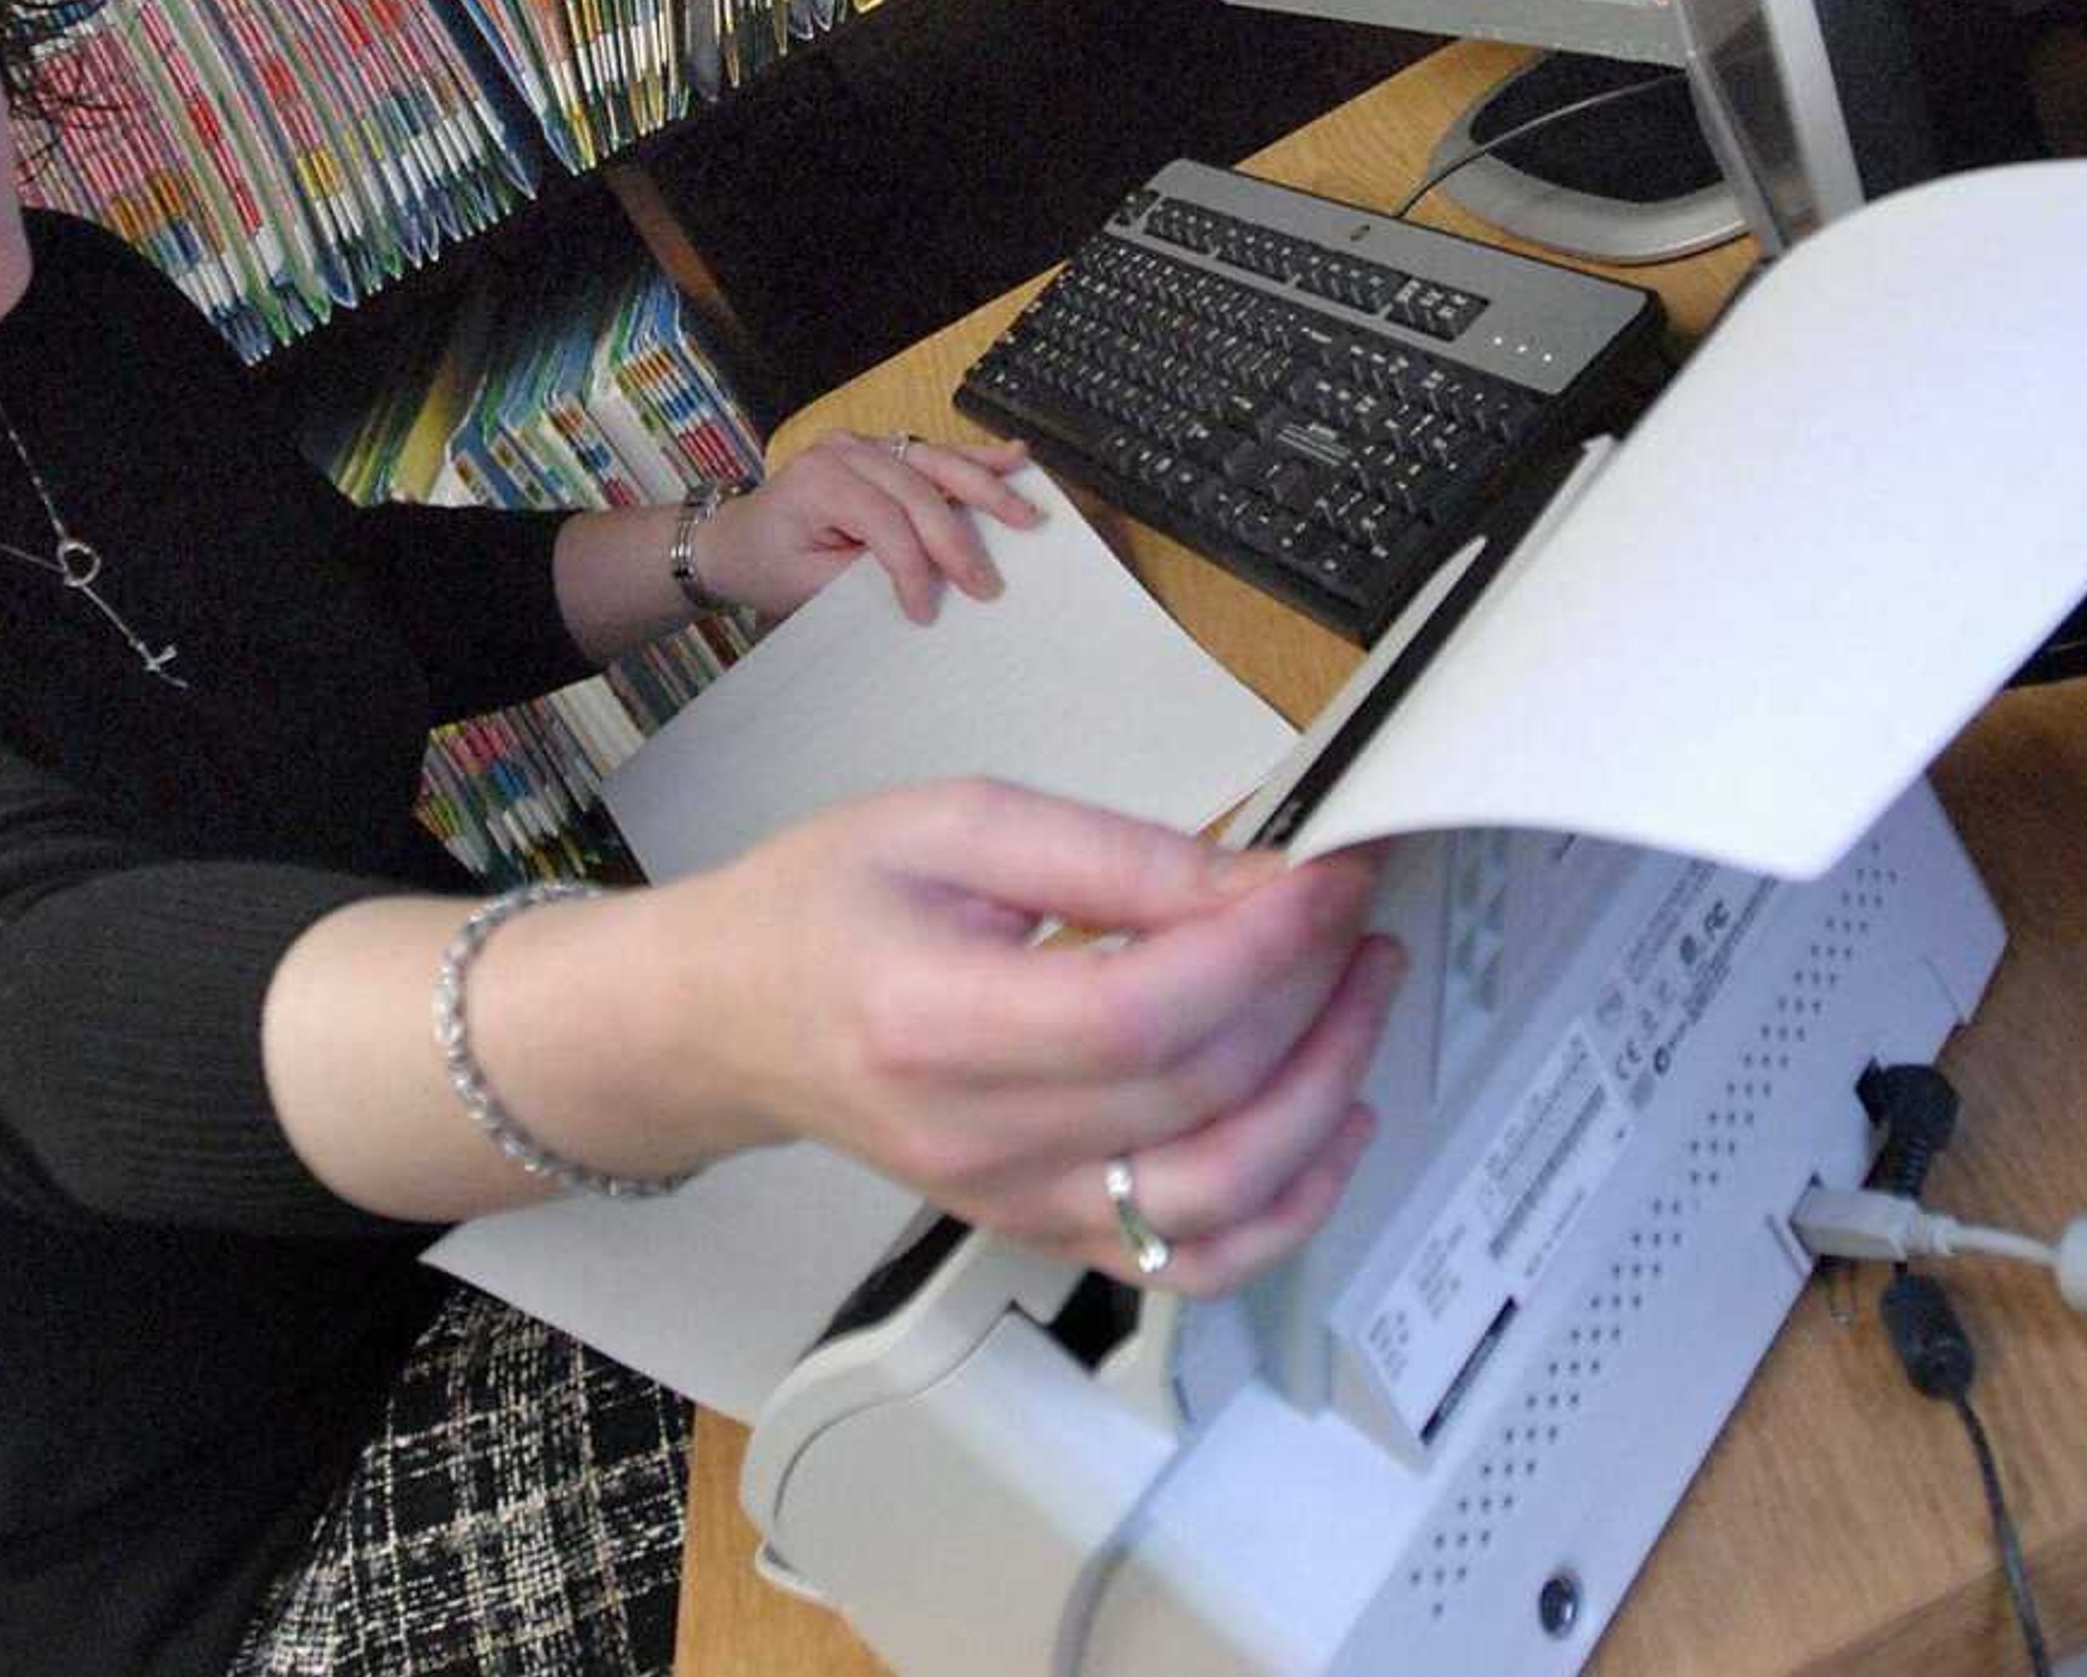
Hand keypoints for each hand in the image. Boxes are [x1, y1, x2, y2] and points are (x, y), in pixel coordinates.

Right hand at [679, 780, 1401, 1293]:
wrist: (726, 1016)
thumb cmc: (821, 906)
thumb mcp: (952, 824)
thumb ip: (1111, 854)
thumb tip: (1257, 882)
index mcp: (932, 1019)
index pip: (1140, 1012)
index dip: (1259, 950)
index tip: (1328, 881)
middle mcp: (974, 1137)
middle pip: (1196, 1099)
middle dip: (1313, 1002)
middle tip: (1356, 921)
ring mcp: (1010, 1202)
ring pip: (1215, 1199)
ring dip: (1323, 1101)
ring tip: (1361, 1002)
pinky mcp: (1039, 1231)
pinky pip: (1186, 1263)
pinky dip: (1285, 1211)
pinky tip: (1329, 1129)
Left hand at [699, 429, 1045, 624]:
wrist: (735, 539)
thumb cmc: (766, 565)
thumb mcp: (804, 585)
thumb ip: (864, 577)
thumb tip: (929, 582)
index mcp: (818, 479)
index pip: (884, 521)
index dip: (912, 568)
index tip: (925, 612)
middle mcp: (844, 450)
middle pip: (918, 488)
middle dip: (958, 538)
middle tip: (989, 583)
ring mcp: (865, 444)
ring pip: (936, 462)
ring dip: (986, 487)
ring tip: (1026, 513)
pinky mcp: (882, 450)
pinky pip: (933, 452)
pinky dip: (975, 458)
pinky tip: (1014, 457)